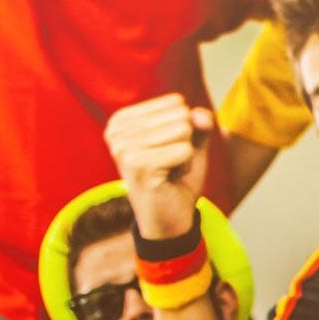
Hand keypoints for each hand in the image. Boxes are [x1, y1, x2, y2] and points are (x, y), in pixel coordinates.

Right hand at [105, 94, 213, 238]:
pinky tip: (169, 178)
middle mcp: (117, 131)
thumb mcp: (191, 143)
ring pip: (183, 131)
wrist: (169, 217)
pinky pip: (185, 150)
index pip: (176, 102)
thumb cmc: (176, 177)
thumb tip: (202, 115)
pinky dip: (185, 166)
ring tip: (168, 170)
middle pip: (180, 115)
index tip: (168, 150)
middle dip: (186, 143)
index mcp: (123, 120)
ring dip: (185, 155)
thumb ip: (198, 123)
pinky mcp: (137, 165)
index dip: (184, 128)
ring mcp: (123, 148)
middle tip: (169, 163)